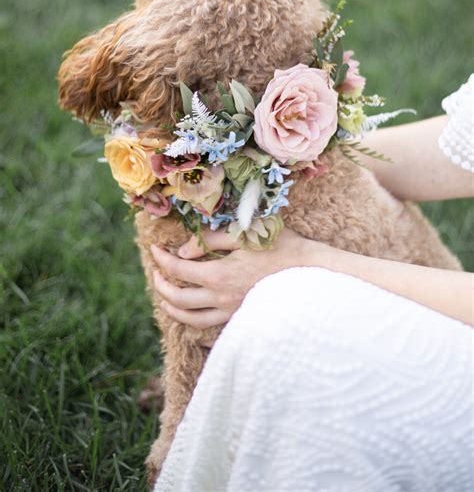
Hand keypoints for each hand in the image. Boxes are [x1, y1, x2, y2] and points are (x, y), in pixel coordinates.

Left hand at [151, 227, 309, 328]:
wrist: (311, 272)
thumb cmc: (279, 247)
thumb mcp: (243, 233)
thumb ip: (209, 241)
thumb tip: (182, 252)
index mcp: (219, 276)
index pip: (178, 270)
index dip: (162, 259)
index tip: (154, 248)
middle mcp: (221, 299)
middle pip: (179, 299)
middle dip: (161, 285)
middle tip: (156, 272)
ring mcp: (232, 312)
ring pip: (191, 319)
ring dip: (173, 308)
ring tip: (165, 298)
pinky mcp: (242, 318)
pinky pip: (209, 324)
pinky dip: (193, 318)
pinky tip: (194, 309)